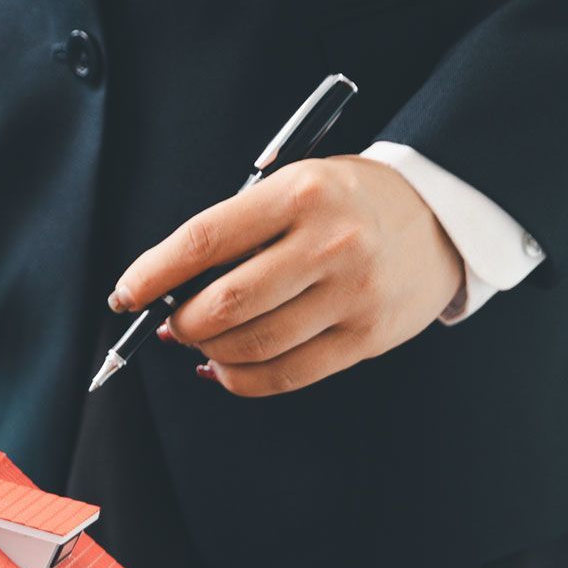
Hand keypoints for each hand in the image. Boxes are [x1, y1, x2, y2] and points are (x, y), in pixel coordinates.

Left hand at [110, 156, 464, 396]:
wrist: (442, 215)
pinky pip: (284, 376)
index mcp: (300, 194)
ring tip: (200, 340)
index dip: (152, 275)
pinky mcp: (366, 337)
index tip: (126, 295)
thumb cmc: (346, 202)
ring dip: (208, 352)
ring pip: (250, 347)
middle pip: (224, 305)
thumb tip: (169, 291)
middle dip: (181, 322)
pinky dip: (239, 379)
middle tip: (170, 322)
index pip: (204, 241)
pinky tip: (224, 368)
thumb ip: (238, 231)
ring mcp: (352, 294)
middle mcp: (329, 244)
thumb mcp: (295, 187)